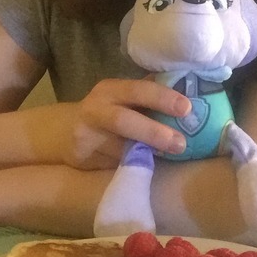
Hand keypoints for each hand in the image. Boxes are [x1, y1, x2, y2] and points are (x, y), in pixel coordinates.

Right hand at [63, 78, 190, 169]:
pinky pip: (113, 164)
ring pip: (119, 147)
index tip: (187, 109)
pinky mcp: (82, 157)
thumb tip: (190, 91)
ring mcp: (86, 135)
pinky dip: (133, 165)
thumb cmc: (109, 112)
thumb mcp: (123, 98)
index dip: (162, 98)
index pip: (138, 89)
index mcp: (111, 89)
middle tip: (181, 143)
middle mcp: (95, 109)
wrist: (67, 133)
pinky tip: (148, 167)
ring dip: (147, 154)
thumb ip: (149, 95)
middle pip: (123, 120)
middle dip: (154, 132)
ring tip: (170, 157)